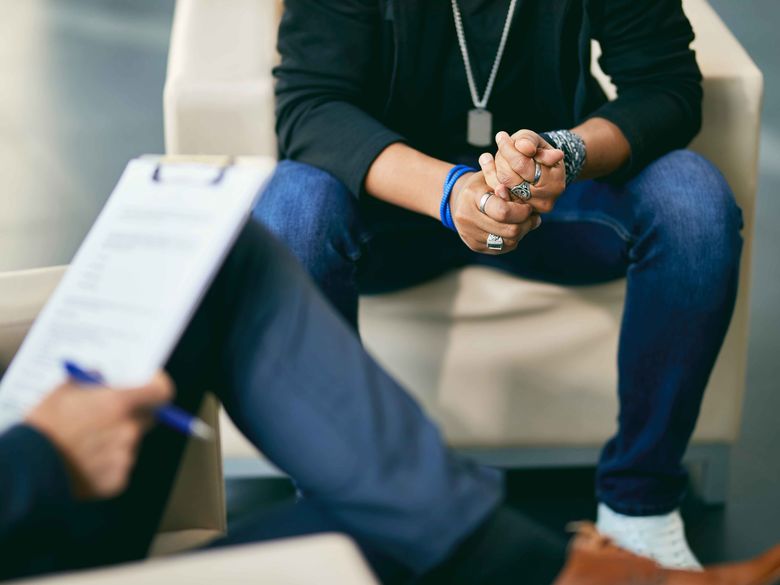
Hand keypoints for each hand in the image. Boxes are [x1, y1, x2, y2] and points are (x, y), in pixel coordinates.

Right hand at [26, 372, 173, 499]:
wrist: (28, 468)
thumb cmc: (44, 425)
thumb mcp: (64, 390)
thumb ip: (91, 379)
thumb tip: (104, 375)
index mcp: (120, 403)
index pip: (162, 391)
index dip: (158, 387)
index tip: (150, 383)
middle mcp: (129, 430)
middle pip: (147, 418)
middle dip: (133, 414)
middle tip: (110, 415)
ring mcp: (125, 457)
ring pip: (131, 443)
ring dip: (117, 440)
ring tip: (87, 443)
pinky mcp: (118, 481)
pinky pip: (120, 467)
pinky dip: (108, 464)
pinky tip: (85, 463)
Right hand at [450, 170, 539, 253]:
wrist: (460, 200)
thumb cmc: (483, 185)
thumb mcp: (495, 179)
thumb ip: (510, 189)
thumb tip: (526, 206)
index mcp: (472, 196)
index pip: (503, 212)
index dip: (522, 212)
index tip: (528, 208)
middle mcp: (467, 217)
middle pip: (508, 231)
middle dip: (526, 224)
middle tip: (532, 217)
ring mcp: (468, 234)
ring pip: (507, 243)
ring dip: (521, 233)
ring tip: (523, 223)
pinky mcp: (473, 245)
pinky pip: (501, 249)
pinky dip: (511, 241)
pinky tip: (511, 229)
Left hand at [484, 130, 566, 212]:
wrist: (540, 171)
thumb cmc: (538, 152)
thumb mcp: (537, 141)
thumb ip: (530, 141)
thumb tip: (524, 147)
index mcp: (555, 181)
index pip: (522, 165)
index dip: (509, 150)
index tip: (501, 136)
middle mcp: (545, 200)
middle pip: (509, 178)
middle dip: (502, 160)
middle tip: (502, 146)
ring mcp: (530, 210)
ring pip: (501, 187)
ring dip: (495, 169)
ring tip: (496, 156)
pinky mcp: (517, 214)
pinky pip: (497, 196)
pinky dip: (490, 179)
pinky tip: (486, 163)